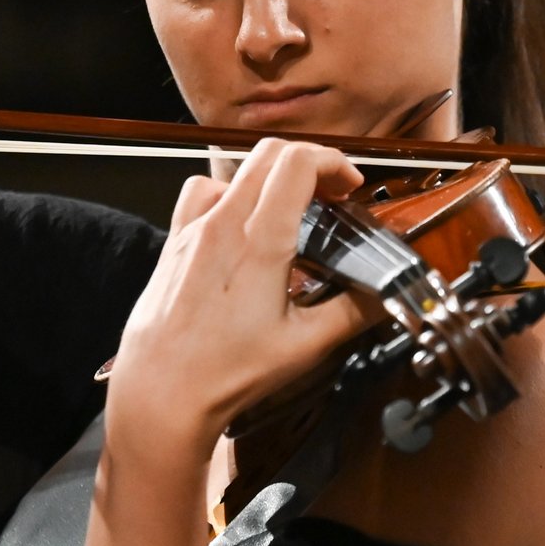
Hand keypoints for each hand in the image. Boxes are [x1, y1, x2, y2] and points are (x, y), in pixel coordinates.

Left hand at [104, 138, 371, 469]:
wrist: (161, 391)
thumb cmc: (223, 372)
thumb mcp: (303, 346)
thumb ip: (352, 314)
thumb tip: (384, 297)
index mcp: (260, 242)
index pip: (298, 163)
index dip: (333, 162)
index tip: (349, 185)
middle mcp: (223, 225)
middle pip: (269, 154)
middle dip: (309, 162)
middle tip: (330, 194)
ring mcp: (194, 230)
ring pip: (235, 169)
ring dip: (270, 176)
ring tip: (289, 208)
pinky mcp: (174, 243)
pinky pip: (201, 193)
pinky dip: (228, 193)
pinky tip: (239, 224)